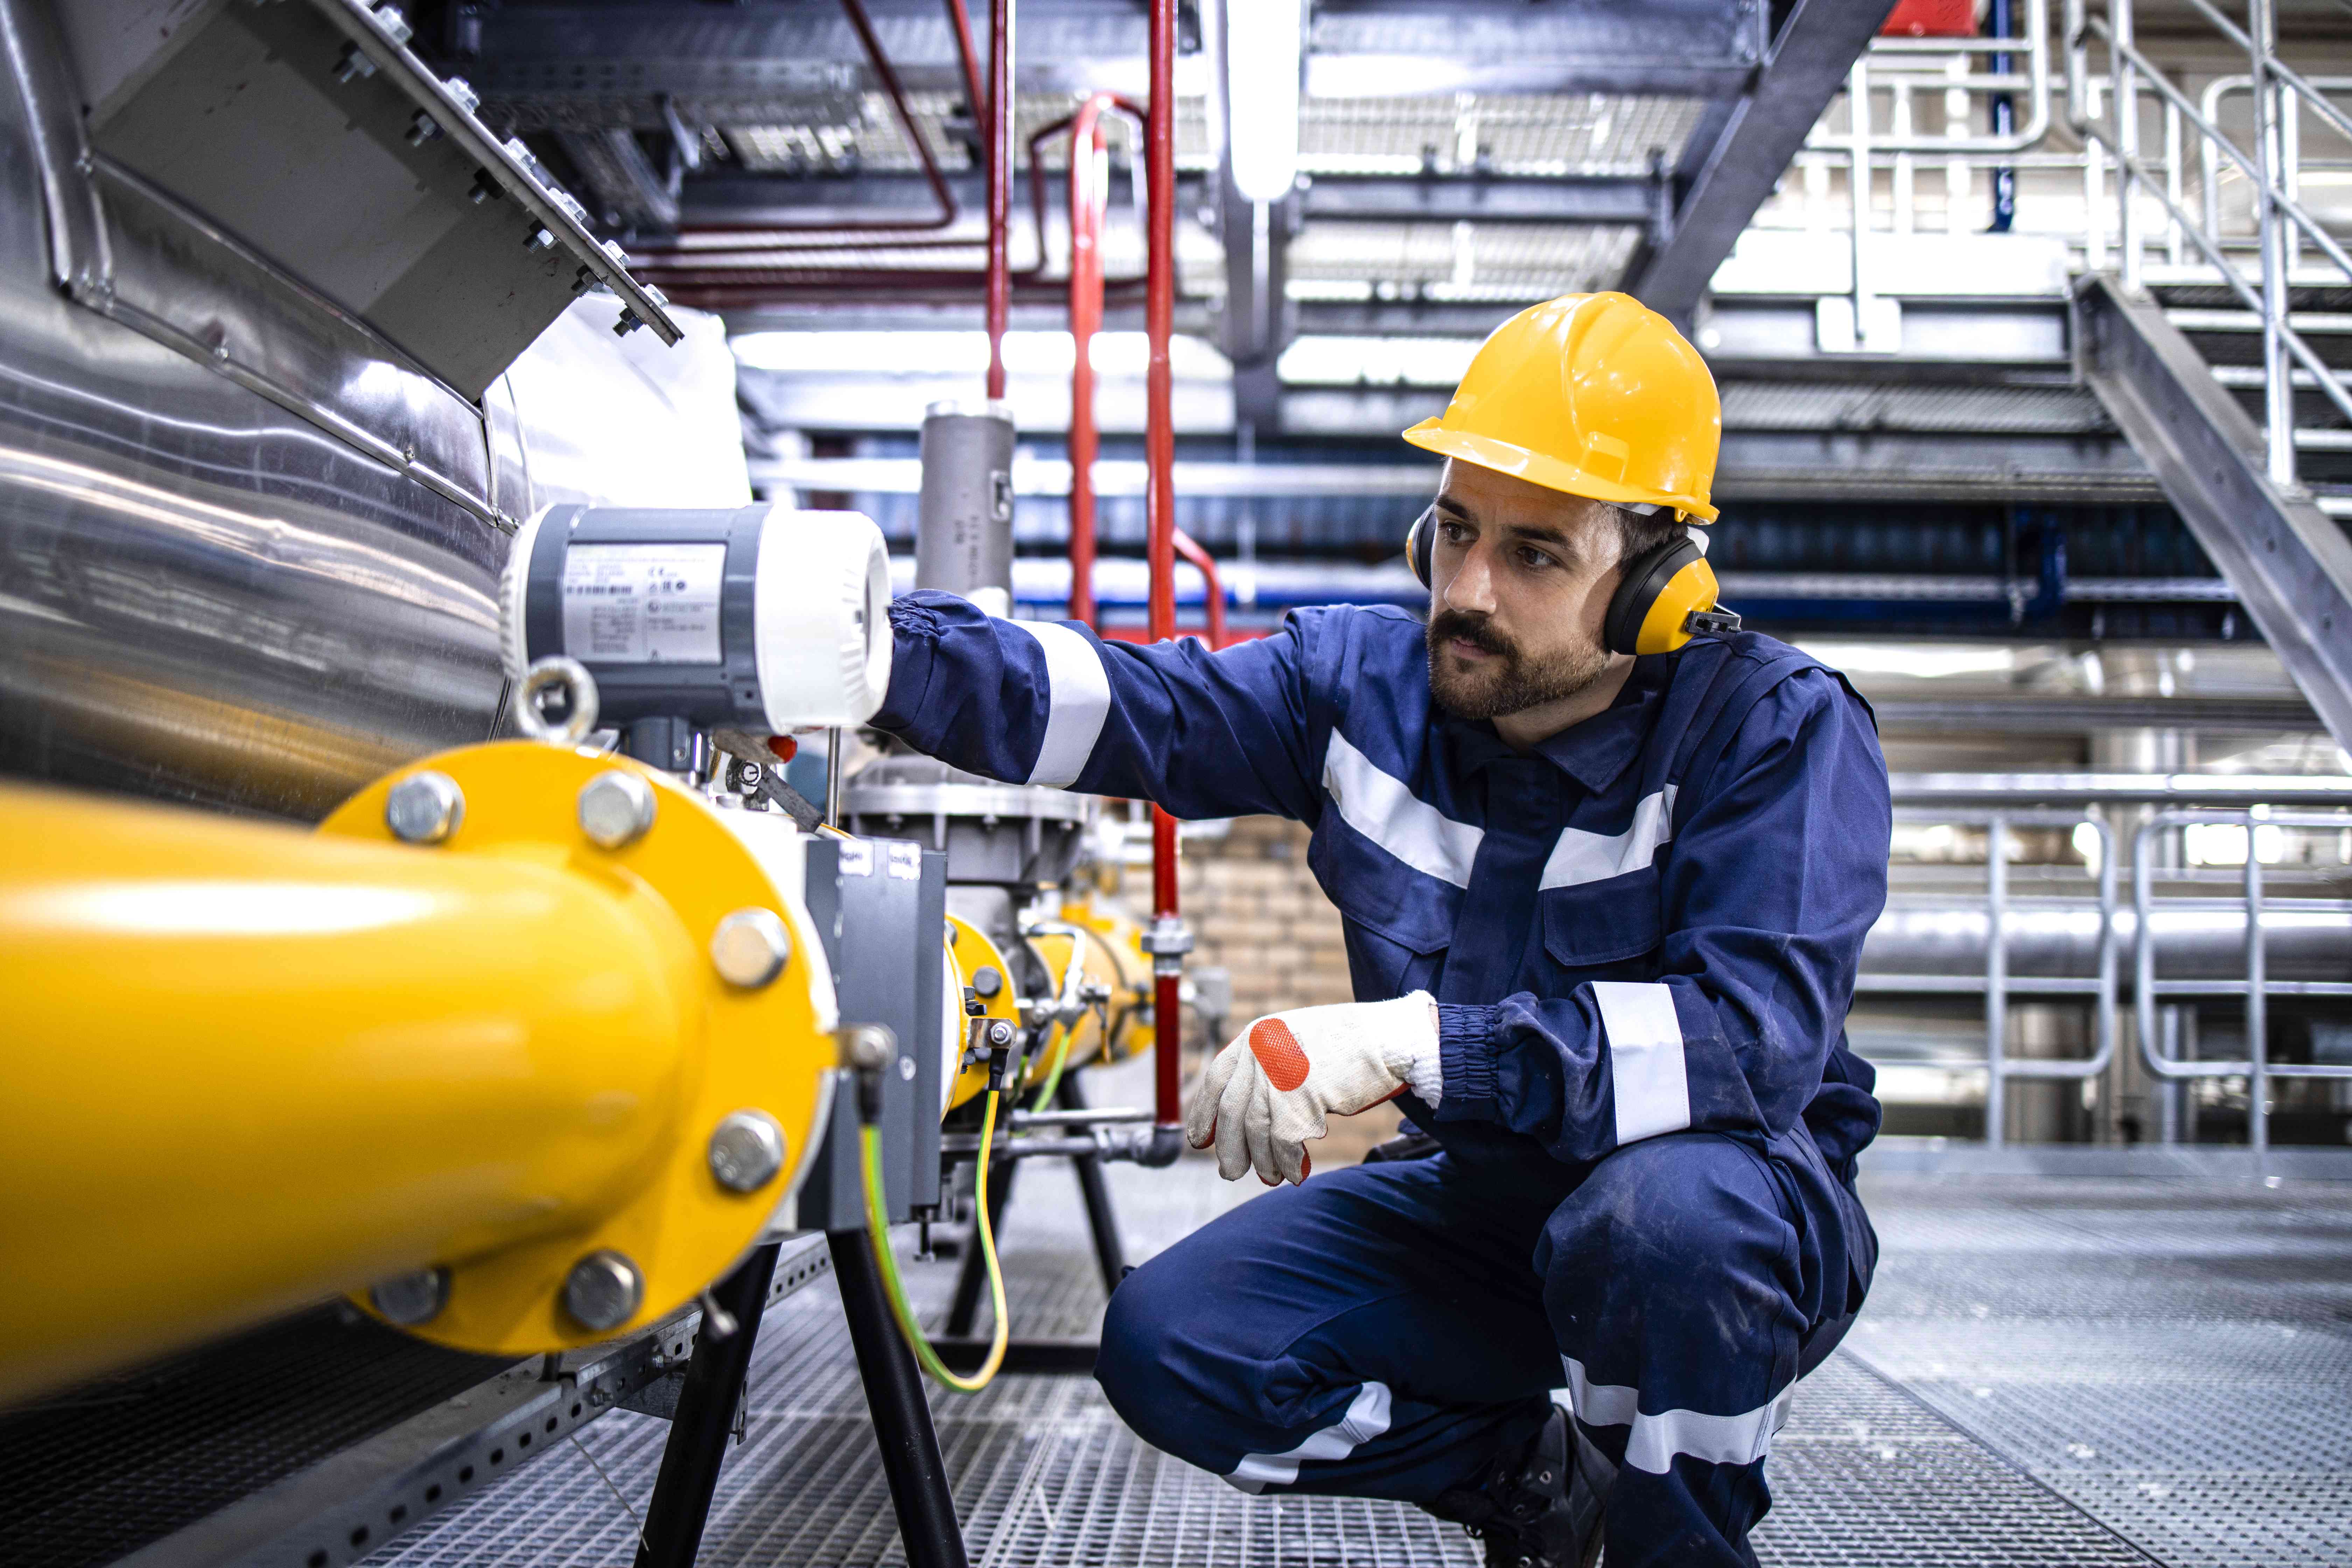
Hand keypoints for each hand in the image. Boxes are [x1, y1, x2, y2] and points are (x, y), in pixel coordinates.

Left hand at [1184, 992, 1438, 1185]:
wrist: (1391, 1038)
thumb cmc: (1348, 1045)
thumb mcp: (1294, 1042)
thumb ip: (1266, 1069)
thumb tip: (1243, 1115)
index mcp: (1256, 1034)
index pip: (1216, 1080)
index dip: (1204, 1114)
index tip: (1199, 1141)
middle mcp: (1261, 1050)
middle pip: (1233, 1110)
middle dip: (1230, 1147)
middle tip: (1230, 1171)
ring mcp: (1281, 1072)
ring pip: (1258, 1130)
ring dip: (1263, 1160)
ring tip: (1270, 1177)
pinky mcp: (1304, 1095)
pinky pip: (1287, 1141)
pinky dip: (1289, 1162)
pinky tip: (1296, 1173)